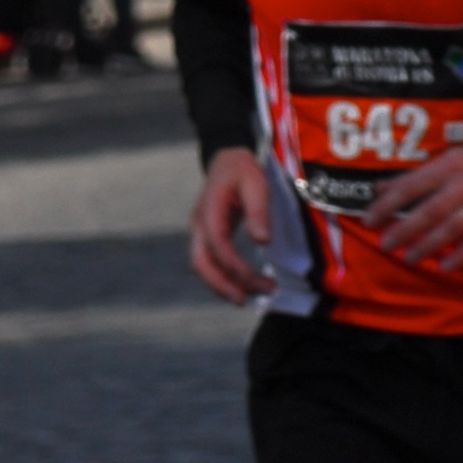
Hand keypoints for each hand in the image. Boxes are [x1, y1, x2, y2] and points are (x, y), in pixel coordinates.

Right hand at [189, 149, 278, 305]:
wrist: (226, 161)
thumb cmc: (244, 171)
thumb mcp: (256, 184)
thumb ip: (259, 211)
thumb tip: (263, 241)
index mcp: (210, 209)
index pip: (217, 244)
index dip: (233, 266)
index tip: (254, 281)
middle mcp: (199, 224)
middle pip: (200, 262)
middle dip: (221, 284)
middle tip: (245, 301)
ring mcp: (200, 231)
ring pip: (203, 266)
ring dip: (224, 285)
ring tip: (254, 296)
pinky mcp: (208, 237)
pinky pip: (210, 262)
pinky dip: (224, 278)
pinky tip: (246, 286)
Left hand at [366, 138, 462, 271]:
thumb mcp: (442, 160)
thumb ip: (412, 176)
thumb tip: (378, 188)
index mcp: (446, 167)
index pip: (410, 187)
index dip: (387, 205)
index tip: (369, 221)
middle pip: (430, 211)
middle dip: (405, 230)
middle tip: (385, 245)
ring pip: (452, 228)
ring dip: (429, 246)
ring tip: (409, 258)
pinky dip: (461, 256)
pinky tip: (444, 267)